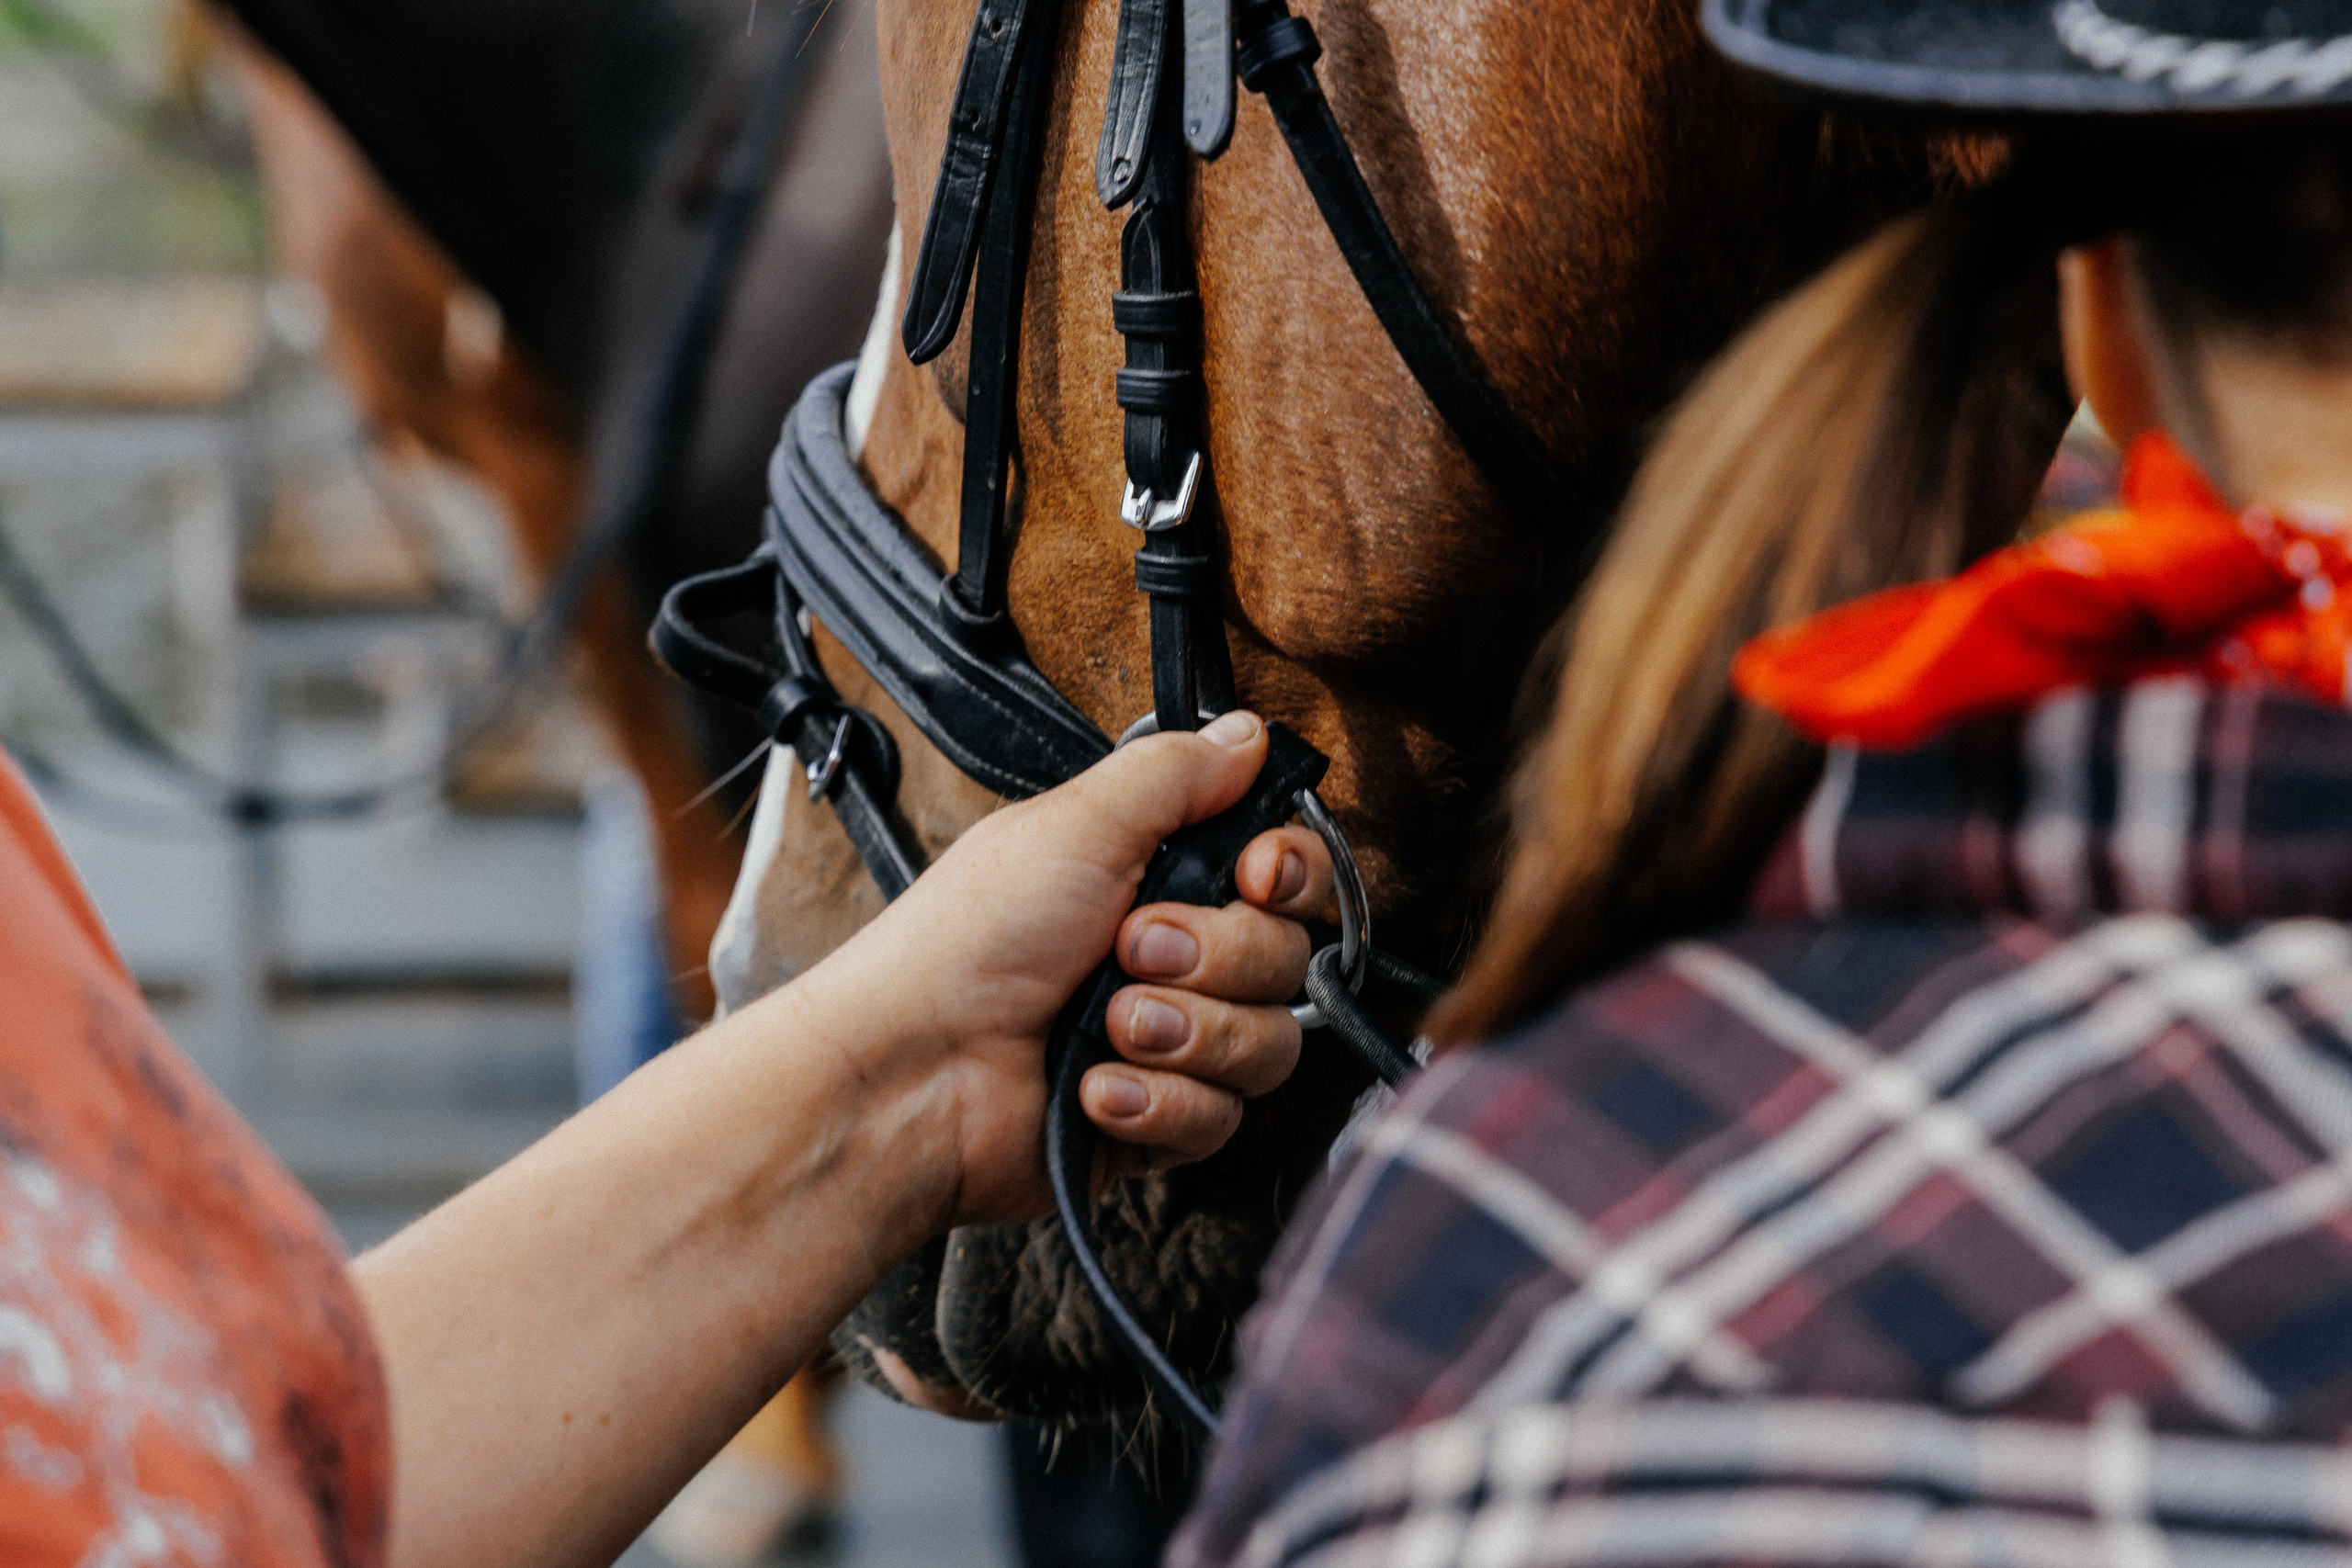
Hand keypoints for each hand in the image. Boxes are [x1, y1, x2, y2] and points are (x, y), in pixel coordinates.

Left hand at [797, 710, 1333, 1233]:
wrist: (910, 1073)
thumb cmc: (963, 944)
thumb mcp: (1074, 827)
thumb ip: (1174, 773)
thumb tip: (1246, 733)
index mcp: (1153, 875)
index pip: (1284, 871)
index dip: (1288, 873)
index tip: (1255, 876)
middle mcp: (1170, 957)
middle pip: (1285, 957)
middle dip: (1214, 956)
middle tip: (1132, 950)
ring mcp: (1166, 1042)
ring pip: (1266, 1045)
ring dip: (1185, 1033)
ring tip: (1106, 1026)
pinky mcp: (1154, 1120)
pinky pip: (1217, 1118)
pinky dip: (1155, 1103)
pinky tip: (1093, 1088)